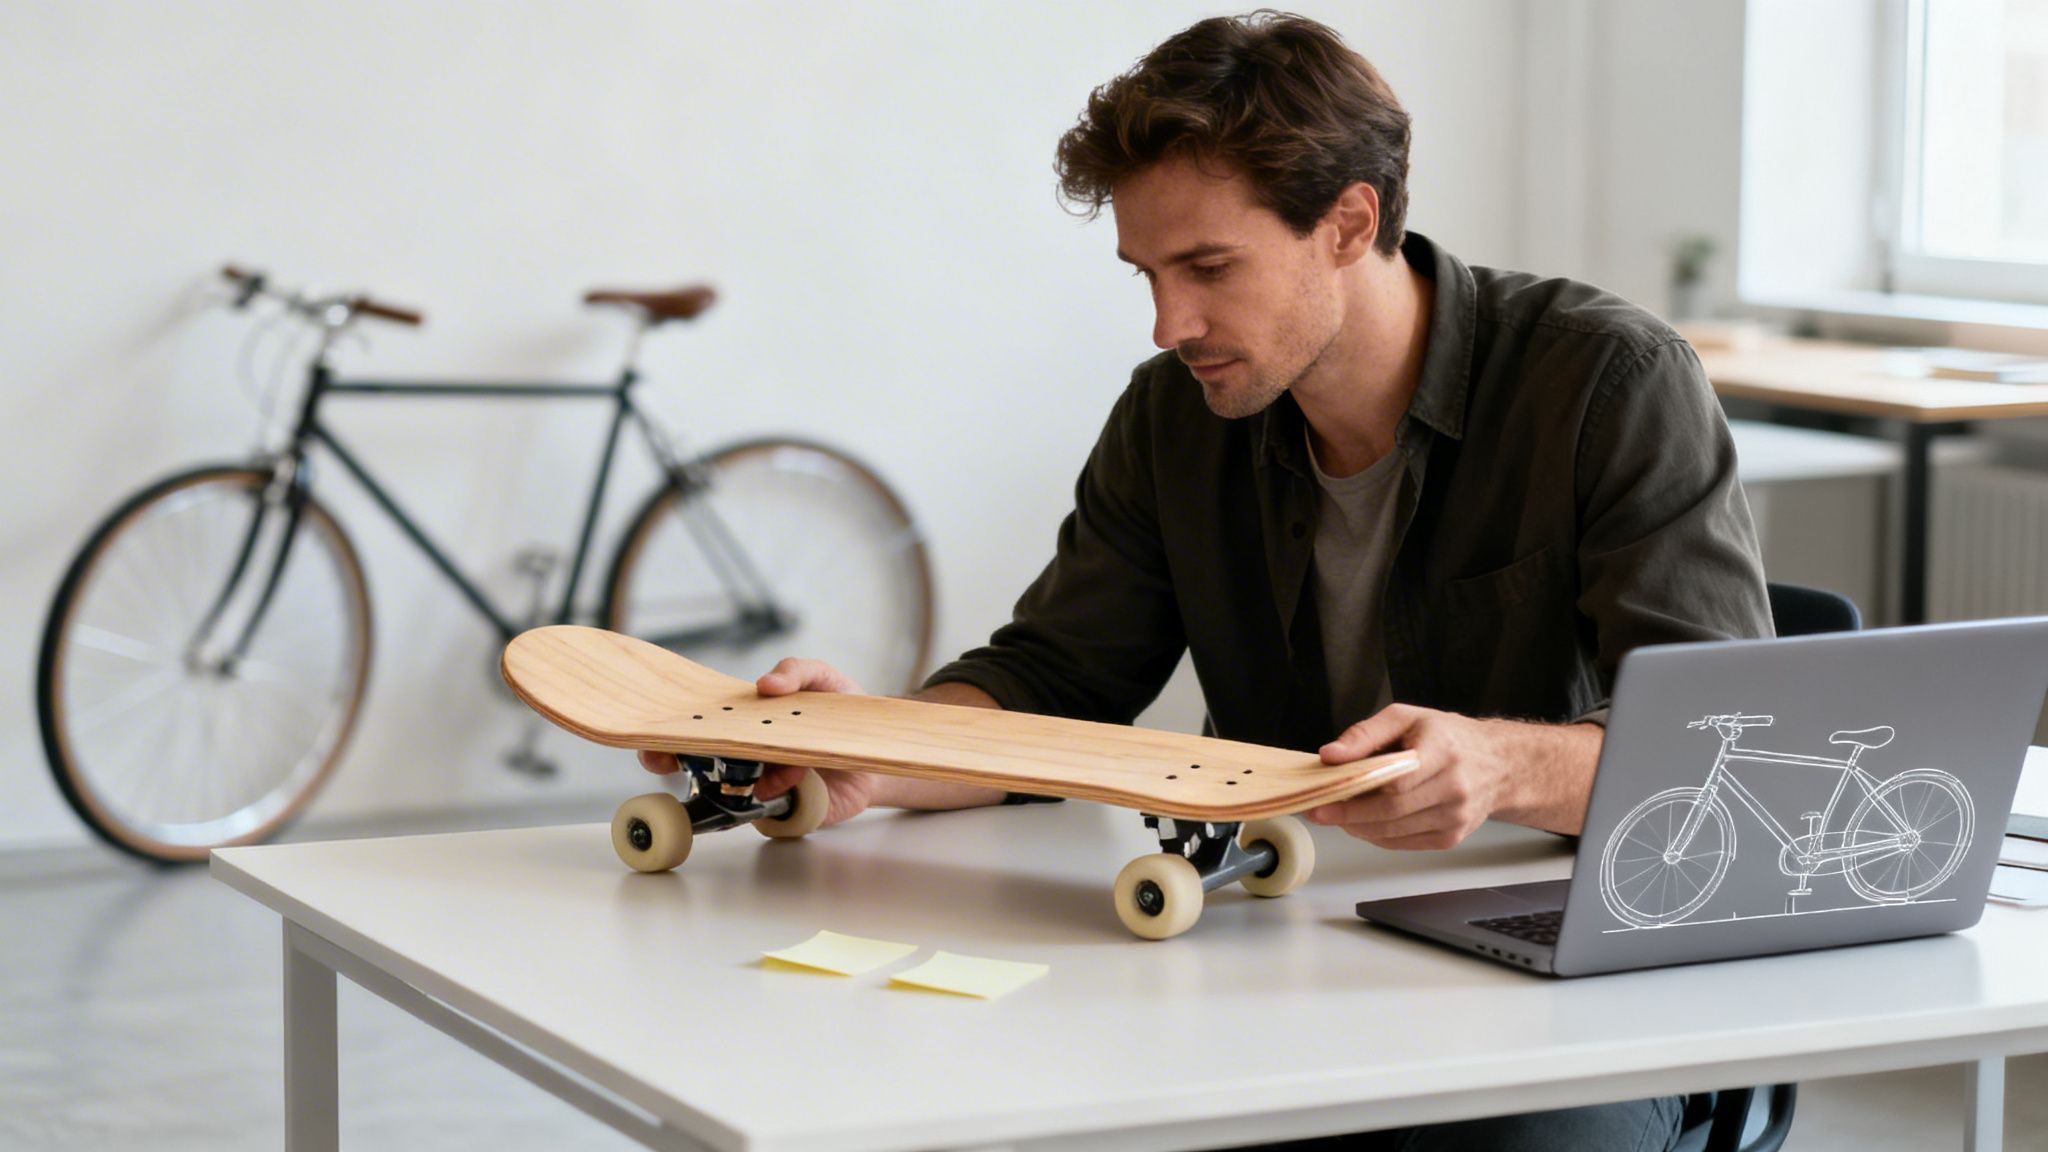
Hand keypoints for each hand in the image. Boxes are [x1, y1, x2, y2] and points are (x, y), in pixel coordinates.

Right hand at [635, 657, 878, 828]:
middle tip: (668, 759)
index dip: (669, 734)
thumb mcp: (822, 678)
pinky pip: (770, 813)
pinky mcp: (789, 811)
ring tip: (773, 767)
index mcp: (746, 724)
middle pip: (696, 765)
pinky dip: (779, 796)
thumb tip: (765, 683)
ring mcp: (763, 787)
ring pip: (730, 792)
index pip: (696, 728)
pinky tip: (796, 781)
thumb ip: (795, 670)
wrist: (882, 750)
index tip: (655, 736)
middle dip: (674, 761)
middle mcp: (747, 758)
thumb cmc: (842, 712)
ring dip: (741, 779)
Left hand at [1302, 705, 1599, 848]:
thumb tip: (1330, 755)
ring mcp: (1455, 817)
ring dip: (1360, 827)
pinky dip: (1379, 836)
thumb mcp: (1407, 718)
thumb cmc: (1447, 736)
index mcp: (1442, 751)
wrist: (1499, 764)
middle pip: (1392, 811)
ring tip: (1338, 815)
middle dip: (1349, 815)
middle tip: (1319, 811)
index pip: (1396, 781)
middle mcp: (1454, 787)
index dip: (1356, 792)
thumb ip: (1366, 734)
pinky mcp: (1452, 837)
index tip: (1324, 796)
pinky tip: (1365, 824)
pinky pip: (1406, 843)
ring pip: (1395, 831)